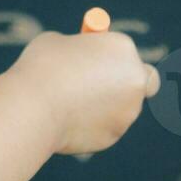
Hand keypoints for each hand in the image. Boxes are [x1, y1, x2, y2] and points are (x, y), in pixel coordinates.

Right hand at [8, 30, 160, 154]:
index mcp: (123, 48)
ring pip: (121, 109)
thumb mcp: (58, 45)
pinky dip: (91, 126)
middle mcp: (134, 79)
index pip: (128, 54)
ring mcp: (128, 110)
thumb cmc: (41, 67)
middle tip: (106, 87)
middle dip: (130, 85)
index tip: (98, 63)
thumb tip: (79, 60)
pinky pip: (104, 129)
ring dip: (105, 107)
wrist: (34, 106)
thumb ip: (78, 53)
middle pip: (146, 82)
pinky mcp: (113, 136)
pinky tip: (65, 121)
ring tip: (67, 105)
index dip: (113, 60)